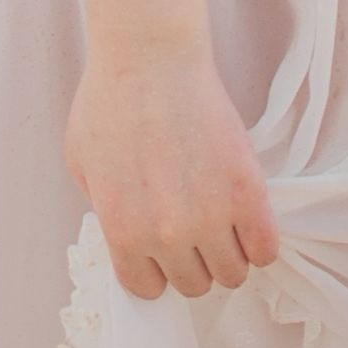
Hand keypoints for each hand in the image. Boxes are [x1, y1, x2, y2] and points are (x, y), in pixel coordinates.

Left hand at [65, 41, 277, 300]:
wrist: (150, 58)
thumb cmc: (110, 100)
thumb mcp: (81, 164)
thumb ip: (104, 211)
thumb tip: (126, 235)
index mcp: (123, 234)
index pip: (148, 289)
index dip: (155, 268)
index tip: (161, 248)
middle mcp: (167, 237)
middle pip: (195, 285)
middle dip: (192, 259)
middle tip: (192, 226)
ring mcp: (210, 218)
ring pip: (232, 273)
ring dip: (228, 252)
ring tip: (221, 220)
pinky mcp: (247, 195)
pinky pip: (265, 250)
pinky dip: (259, 242)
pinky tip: (247, 218)